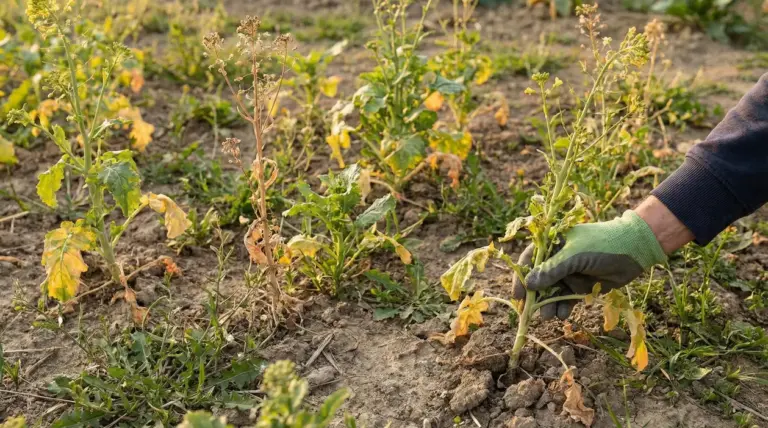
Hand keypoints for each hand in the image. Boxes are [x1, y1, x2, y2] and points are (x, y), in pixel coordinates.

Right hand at [512, 210, 667, 319]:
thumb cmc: (603, 244)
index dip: (522, 277)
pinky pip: (567, 299)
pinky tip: (562, 315)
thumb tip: (529, 285)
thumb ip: (552, 270)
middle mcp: (559, 258)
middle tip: (530, 312)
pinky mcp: (582, 286)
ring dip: (549, 304)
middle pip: (540, 279)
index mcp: (553, 244)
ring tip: (548, 316)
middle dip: (536, 296)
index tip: (518, 295)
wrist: (635, 250)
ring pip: (553, 292)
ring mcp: (570, 273)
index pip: (530, 260)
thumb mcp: (575, 256)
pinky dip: (563, 307)